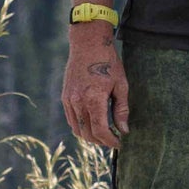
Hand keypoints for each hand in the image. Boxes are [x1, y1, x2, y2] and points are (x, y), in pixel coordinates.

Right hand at [62, 31, 128, 148]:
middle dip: (101, 141)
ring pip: (77, 129)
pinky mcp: (65, 97)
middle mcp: (78, 102)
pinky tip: (93, 124)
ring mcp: (69, 100)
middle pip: (87, 134)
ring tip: (104, 134)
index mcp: (93, 99)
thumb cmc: (108, 63)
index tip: (119, 144)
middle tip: (113, 140)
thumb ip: (121, 109)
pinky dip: (81, 127)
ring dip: (90, 136)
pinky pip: (71, 120)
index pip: (100, 131)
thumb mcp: (121, 85)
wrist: (87, 44)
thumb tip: (123, 130)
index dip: (110, 141)